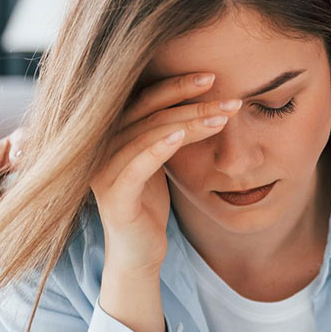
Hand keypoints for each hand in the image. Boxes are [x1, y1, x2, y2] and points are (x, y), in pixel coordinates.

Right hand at [92, 72, 240, 274]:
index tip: (212, 77)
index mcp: (112, 134)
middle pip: (149, 112)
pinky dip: (159, 148)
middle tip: (229, 97)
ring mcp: (103, 171)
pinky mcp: (114, 196)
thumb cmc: (150, 205)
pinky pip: (137, 165)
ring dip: (188, 123)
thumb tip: (202, 101)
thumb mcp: (159, 161)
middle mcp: (101, 147)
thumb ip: (166, 131)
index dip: (176, 85)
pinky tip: (181, 136)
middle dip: (191, 101)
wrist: (138, 254)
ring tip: (222, 116)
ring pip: (148, 135)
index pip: (144, 99)